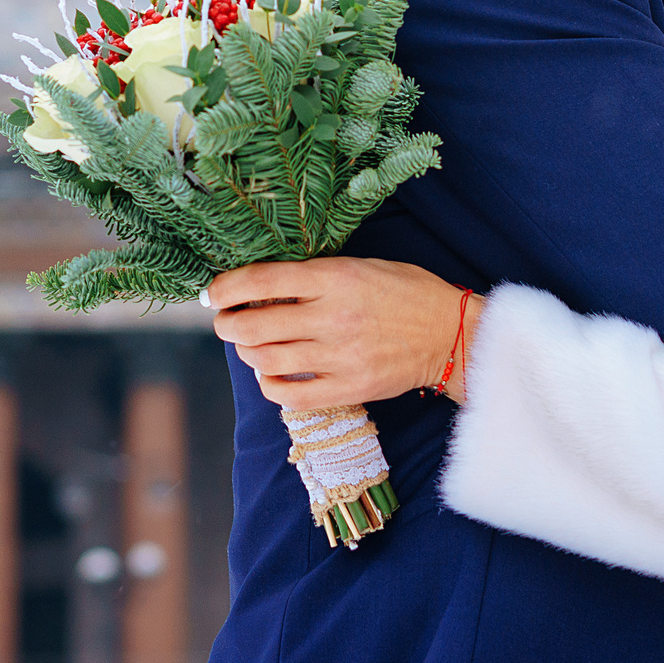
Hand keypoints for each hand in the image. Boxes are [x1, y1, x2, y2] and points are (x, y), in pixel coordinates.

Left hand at [207, 257, 478, 409]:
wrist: (451, 334)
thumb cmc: (405, 292)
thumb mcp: (361, 267)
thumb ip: (314, 277)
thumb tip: (261, 288)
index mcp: (336, 278)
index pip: (262, 281)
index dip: (226, 288)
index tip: (212, 294)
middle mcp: (333, 317)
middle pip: (254, 325)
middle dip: (228, 325)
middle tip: (225, 322)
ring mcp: (340, 357)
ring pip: (266, 360)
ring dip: (246, 353)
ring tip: (249, 345)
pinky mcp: (348, 389)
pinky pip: (289, 396)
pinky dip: (269, 384)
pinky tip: (271, 373)